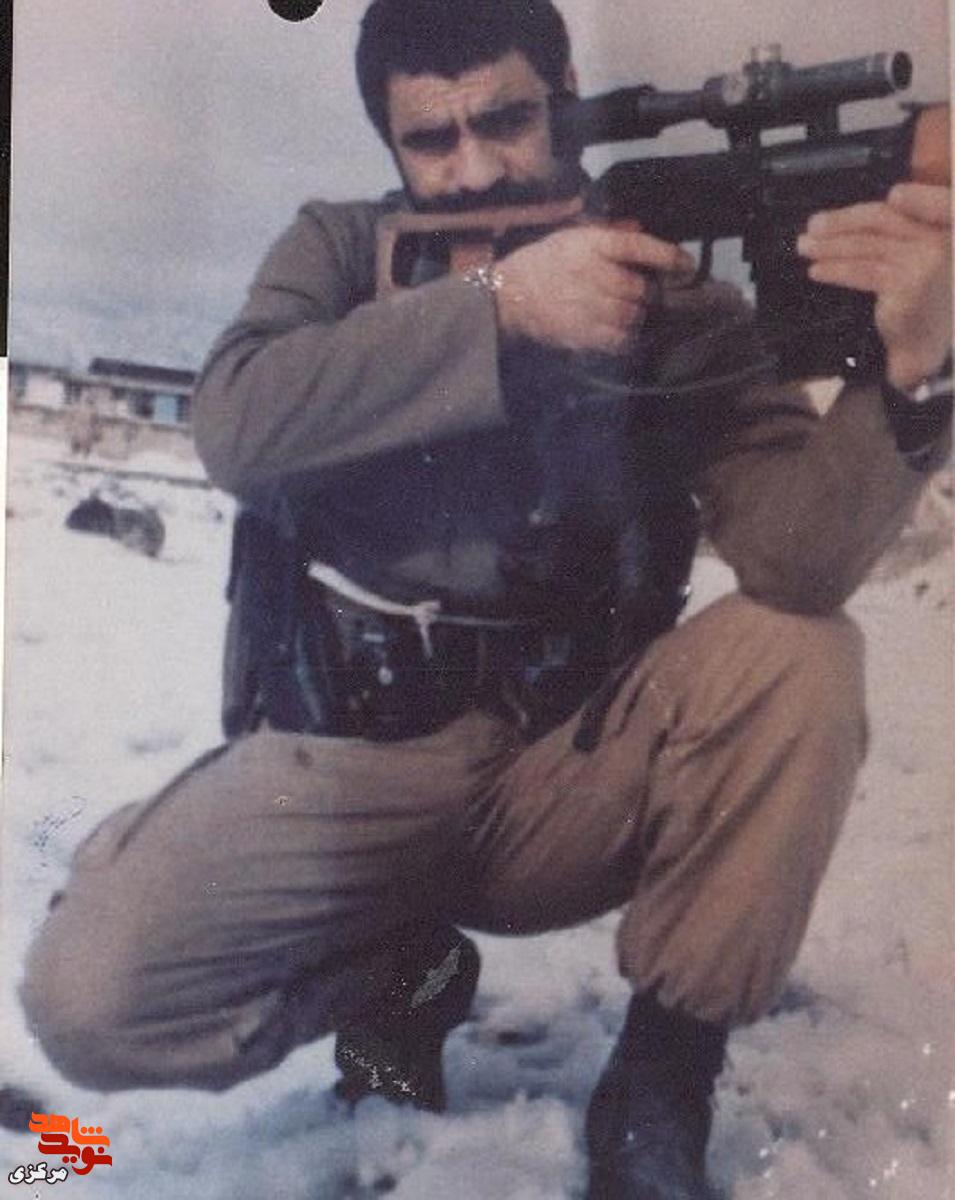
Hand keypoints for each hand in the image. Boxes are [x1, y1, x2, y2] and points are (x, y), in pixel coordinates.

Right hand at [495, 222, 694, 354]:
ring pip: (633, 316)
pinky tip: (619, 331)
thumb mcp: (572, 236)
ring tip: (625, 312)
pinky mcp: (583, 334)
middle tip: (640, 294)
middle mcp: (593, 274)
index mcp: (592, 244)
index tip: (686, 265)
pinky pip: (620, 340)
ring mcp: (588, 307)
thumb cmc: (544, 262)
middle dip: (645, 293)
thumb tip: (640, 230)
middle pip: (641, 289)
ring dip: (636, 316)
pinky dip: (626, 337)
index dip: (668, 257)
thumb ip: (608, 235)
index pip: (640, 247)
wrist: (510, 295)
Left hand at [797, 183, 951, 389]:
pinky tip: (816, 270)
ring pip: (869, 245)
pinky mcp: (906, 283)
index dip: (909, 199)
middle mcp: (945, 240)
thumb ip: (905, 234)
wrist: (925, 349)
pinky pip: (863, 270)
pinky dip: (835, 269)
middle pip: (886, 221)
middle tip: (813, 225)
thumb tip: (864, 213)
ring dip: (830, 245)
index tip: (888, 195)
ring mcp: (926, 261)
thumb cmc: (922, 304)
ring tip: (805, 246)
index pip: (922, 206)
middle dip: (844, 221)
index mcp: (950, 228)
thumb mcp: (920, 259)